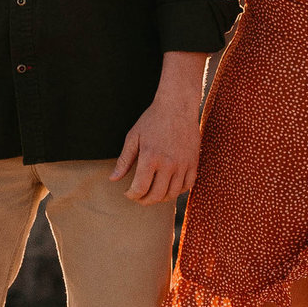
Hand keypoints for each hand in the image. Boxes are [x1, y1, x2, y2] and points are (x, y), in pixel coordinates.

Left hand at [111, 52, 205, 203]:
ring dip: (161, 198)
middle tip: (139, 197)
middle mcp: (168, 164)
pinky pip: (188, 185)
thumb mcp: (133, 137)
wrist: (178, 106)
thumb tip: (113, 179)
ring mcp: (183, 164)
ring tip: (153, 193)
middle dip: (145, 200)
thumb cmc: (152, 120)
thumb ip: (124, 160)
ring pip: (173, 193)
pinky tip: (169, 186)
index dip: (132, 195)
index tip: (128, 193)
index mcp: (150, 158)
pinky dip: (178, 191)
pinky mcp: (193, 162)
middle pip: (156, 195)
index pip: (140, 189)